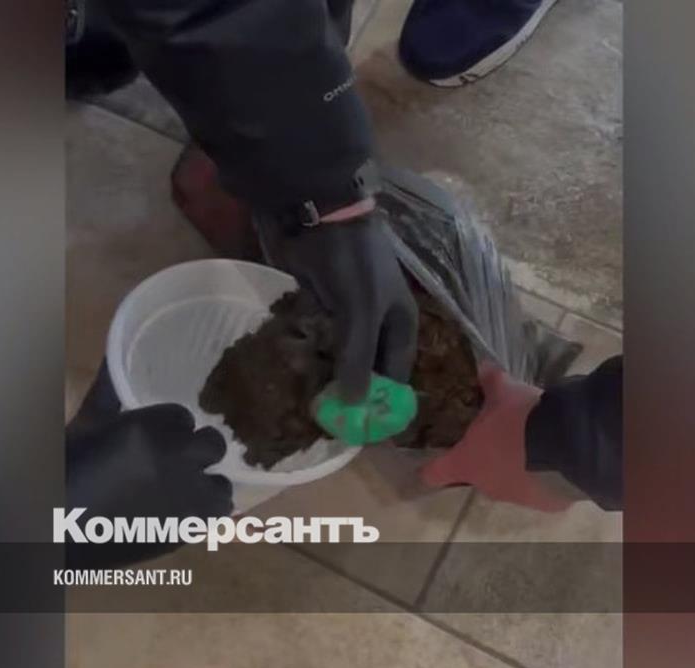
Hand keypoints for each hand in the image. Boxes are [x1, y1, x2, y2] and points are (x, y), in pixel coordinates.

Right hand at [66, 364, 232, 565]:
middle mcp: (174, 464)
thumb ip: (108, 392)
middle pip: (212, 445)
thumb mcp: (85, 426)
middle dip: (195, 449)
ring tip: (182, 488)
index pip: (183, 416)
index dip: (170, 426)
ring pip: (220, 485)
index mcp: (147, 433)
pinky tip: (181, 511)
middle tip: (173, 458)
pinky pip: (214, 516)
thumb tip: (115, 352)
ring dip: (205, 483)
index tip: (157, 433)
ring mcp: (184, 502)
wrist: (58, 534)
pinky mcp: (185, 534)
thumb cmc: (66, 473)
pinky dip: (201, 511)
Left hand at [257, 207, 417, 402]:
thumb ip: (358, 357)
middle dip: (352, 390)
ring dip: (328, 374)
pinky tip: (295, 375)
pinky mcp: (318, 305)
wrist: (315, 212)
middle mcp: (376, 321)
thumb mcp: (361, 311)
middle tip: (330, 421)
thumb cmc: (352, 261)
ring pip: (339, 354)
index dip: (384, 400)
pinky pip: (316, 338)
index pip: (396, 372)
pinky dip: (309, 354)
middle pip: (367, 366)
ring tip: (309, 405)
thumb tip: (356, 405)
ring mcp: (346, 313)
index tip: (365, 429)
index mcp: (399, 322)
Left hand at [421, 364, 572, 511]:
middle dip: (488, 460)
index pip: (435, 473)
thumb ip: (492, 383)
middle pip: (478, 476)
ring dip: (518, 468)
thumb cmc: (521, 419)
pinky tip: (556, 458)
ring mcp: (517, 498)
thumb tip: (483, 367)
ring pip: (510, 484)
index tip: (435, 462)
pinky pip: (539, 489)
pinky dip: (544, 477)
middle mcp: (487, 487)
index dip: (434, 467)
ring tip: (535, 445)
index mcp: (467, 462)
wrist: (566, 445)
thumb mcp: (506, 393)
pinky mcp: (547, 504)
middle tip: (501, 438)